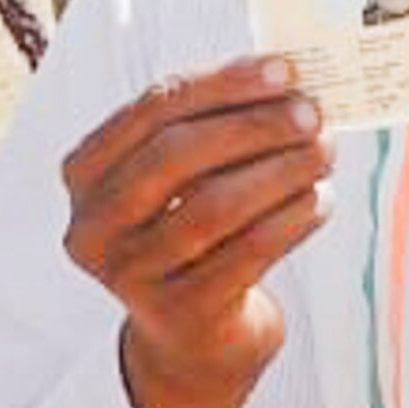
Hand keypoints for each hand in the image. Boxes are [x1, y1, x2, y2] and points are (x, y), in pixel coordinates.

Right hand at [63, 56, 332, 407]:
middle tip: (311, 113)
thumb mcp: (180, 179)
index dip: (220, 85)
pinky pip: (246, 254)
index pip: (150, 111)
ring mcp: (132, 275)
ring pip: (213, 207)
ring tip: (324, 153)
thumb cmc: (192, 234)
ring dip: (280, 171)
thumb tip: (284, 75)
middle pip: (176, 156)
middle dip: (252, 126)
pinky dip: (291, 220)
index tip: (283, 70)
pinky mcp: (181, 313)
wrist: (192, 338)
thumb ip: (210, 124)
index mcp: (84, 175)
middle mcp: (94, 226)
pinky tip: (320, 200)